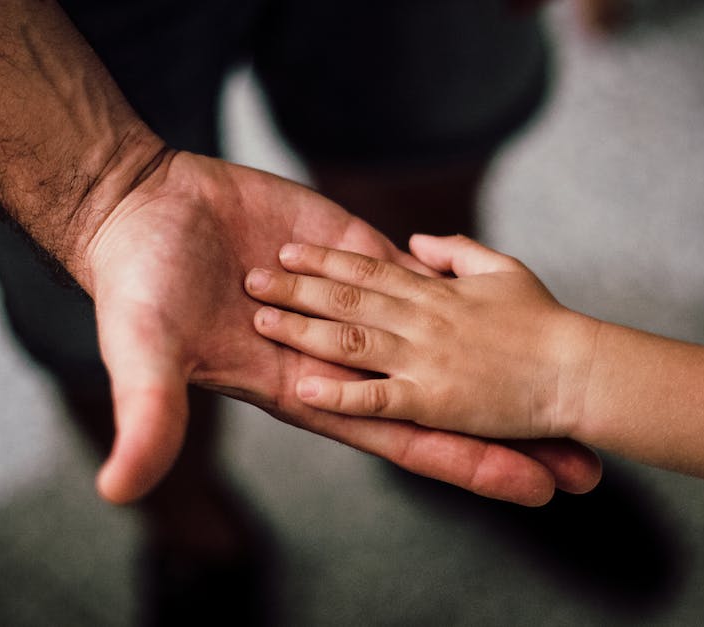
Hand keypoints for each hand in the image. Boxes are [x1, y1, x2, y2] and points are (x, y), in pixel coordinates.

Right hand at [83, 153, 601, 504]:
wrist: (141, 210)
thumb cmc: (137, 290)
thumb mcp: (144, 356)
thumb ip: (147, 419)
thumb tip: (120, 491)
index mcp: (309, 392)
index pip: (407, 439)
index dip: (469, 465)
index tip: (533, 489)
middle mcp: (344, 358)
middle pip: (444, 403)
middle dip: (508, 436)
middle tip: (583, 467)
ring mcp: (354, 305)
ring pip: (445, 341)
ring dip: (502, 366)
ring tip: (568, 385)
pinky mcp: (353, 251)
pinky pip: (420, 276)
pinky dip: (465, 288)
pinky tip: (516, 305)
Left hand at [244, 234, 601, 440]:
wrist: (579, 370)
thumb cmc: (548, 322)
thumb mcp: (503, 269)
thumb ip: (457, 252)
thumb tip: (417, 242)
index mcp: (437, 292)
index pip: (368, 269)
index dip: (325, 259)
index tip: (289, 250)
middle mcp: (422, 321)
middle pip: (347, 299)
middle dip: (296, 287)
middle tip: (251, 278)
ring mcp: (424, 361)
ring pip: (351, 340)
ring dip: (302, 329)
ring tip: (260, 320)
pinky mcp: (433, 402)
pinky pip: (377, 398)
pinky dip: (339, 393)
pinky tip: (303, 388)